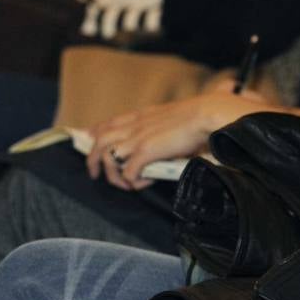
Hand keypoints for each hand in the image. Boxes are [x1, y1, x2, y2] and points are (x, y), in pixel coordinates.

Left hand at [85, 76, 270, 189]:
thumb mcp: (177, 118)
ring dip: (113, 175)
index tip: (91, 141)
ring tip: (124, 184)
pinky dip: (133, 182)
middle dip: (92, 159)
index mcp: (142, 115)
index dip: (96, 133)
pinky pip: (127, 173)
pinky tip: (146, 183)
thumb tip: (173, 141)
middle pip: (99, 141)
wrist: (208, 114)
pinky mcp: (144, 152)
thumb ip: (167, 128)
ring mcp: (137, 138)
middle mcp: (134, 125)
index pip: (109, 123)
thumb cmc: (201, 116)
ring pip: (107, 158)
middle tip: (94, 173)